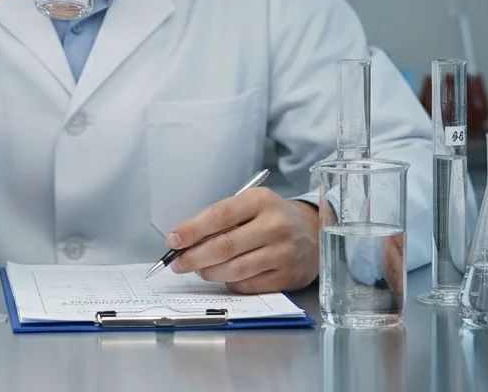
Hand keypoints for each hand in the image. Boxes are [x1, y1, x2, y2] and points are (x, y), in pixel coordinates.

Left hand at [165, 189, 319, 293]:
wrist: (314, 232)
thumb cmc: (272, 218)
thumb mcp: (250, 206)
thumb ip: (221, 220)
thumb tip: (184, 241)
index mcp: (260, 201)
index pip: (219, 215)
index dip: (192, 230)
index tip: (173, 240)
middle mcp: (274, 226)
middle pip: (224, 246)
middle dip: (194, 257)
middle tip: (178, 263)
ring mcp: (283, 253)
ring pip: (234, 270)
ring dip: (209, 272)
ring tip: (199, 269)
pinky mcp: (287, 276)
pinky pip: (247, 285)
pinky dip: (230, 283)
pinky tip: (226, 276)